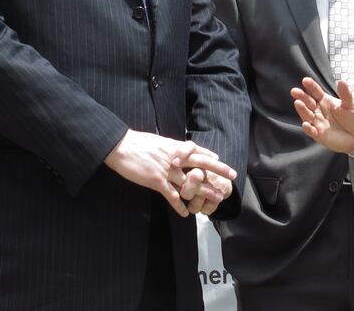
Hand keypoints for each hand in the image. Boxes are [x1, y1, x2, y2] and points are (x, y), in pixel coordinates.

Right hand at [104, 130, 233, 216]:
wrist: (121, 146)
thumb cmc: (136, 143)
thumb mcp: (157, 142)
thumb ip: (168, 148)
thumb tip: (174, 150)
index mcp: (174, 147)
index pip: (196, 150)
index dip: (208, 155)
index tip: (219, 158)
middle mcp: (175, 159)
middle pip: (201, 164)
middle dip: (218, 169)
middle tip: (232, 175)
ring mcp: (167, 170)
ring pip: (190, 182)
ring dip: (204, 191)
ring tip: (216, 198)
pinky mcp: (157, 181)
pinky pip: (171, 195)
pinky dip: (179, 205)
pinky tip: (185, 213)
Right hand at [290, 77, 353, 154]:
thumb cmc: (351, 119)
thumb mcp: (350, 105)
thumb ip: (345, 94)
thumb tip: (342, 81)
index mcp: (324, 101)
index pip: (316, 92)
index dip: (311, 86)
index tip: (305, 80)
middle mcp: (318, 110)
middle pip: (308, 102)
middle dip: (301, 97)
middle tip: (294, 91)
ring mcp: (317, 122)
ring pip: (307, 115)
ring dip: (302, 110)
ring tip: (298, 103)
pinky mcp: (318, 134)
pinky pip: (311, 131)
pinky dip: (308, 128)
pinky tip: (306, 124)